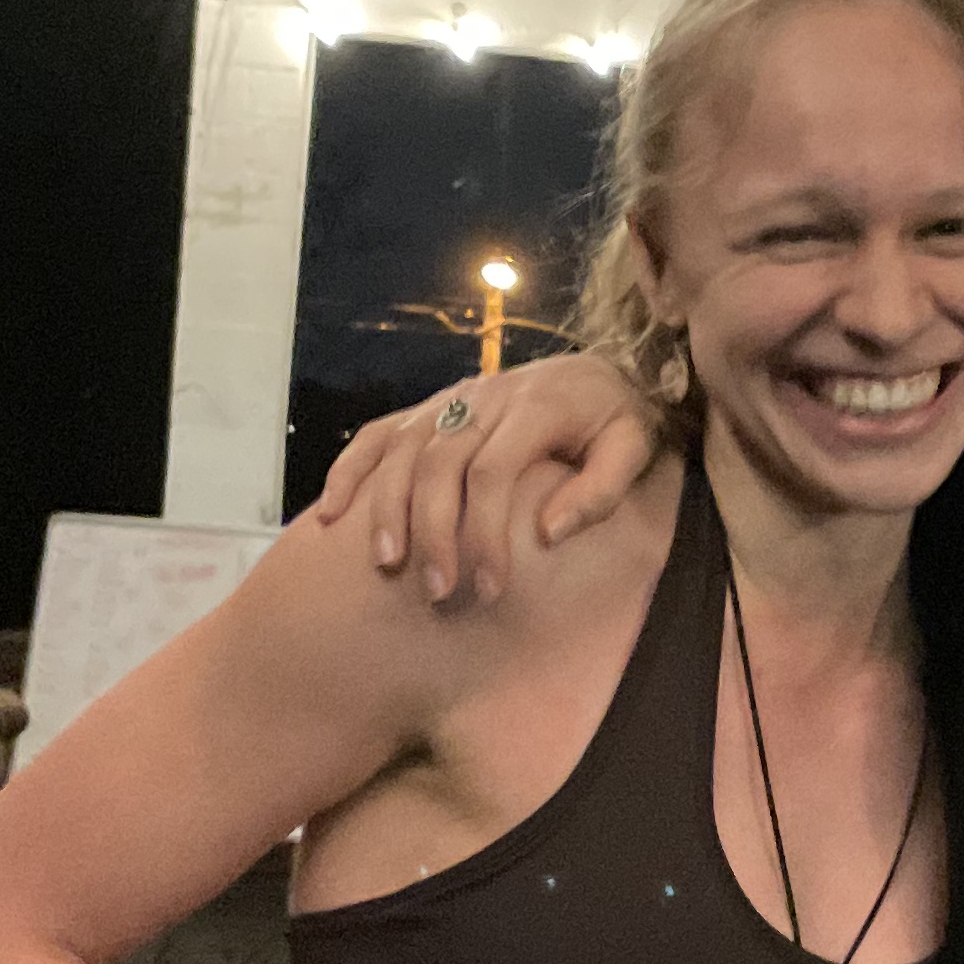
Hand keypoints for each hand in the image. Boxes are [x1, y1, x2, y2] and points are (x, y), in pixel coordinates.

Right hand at [309, 354, 660, 599]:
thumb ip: (599, 491)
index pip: (492, 473)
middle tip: (438, 592)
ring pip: (401, 449)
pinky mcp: (433, 407)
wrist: (603, 371)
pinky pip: (379, 433)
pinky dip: (349, 470)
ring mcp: (453, 399)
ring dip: (386, 507)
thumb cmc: (619, 422)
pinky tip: (329, 514)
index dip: (485, 534)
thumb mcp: (634, 449)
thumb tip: (547, 533)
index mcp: (536, 407)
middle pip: (439, 464)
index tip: (491, 589)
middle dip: (433, 532)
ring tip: (387, 563)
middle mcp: (486, 397)